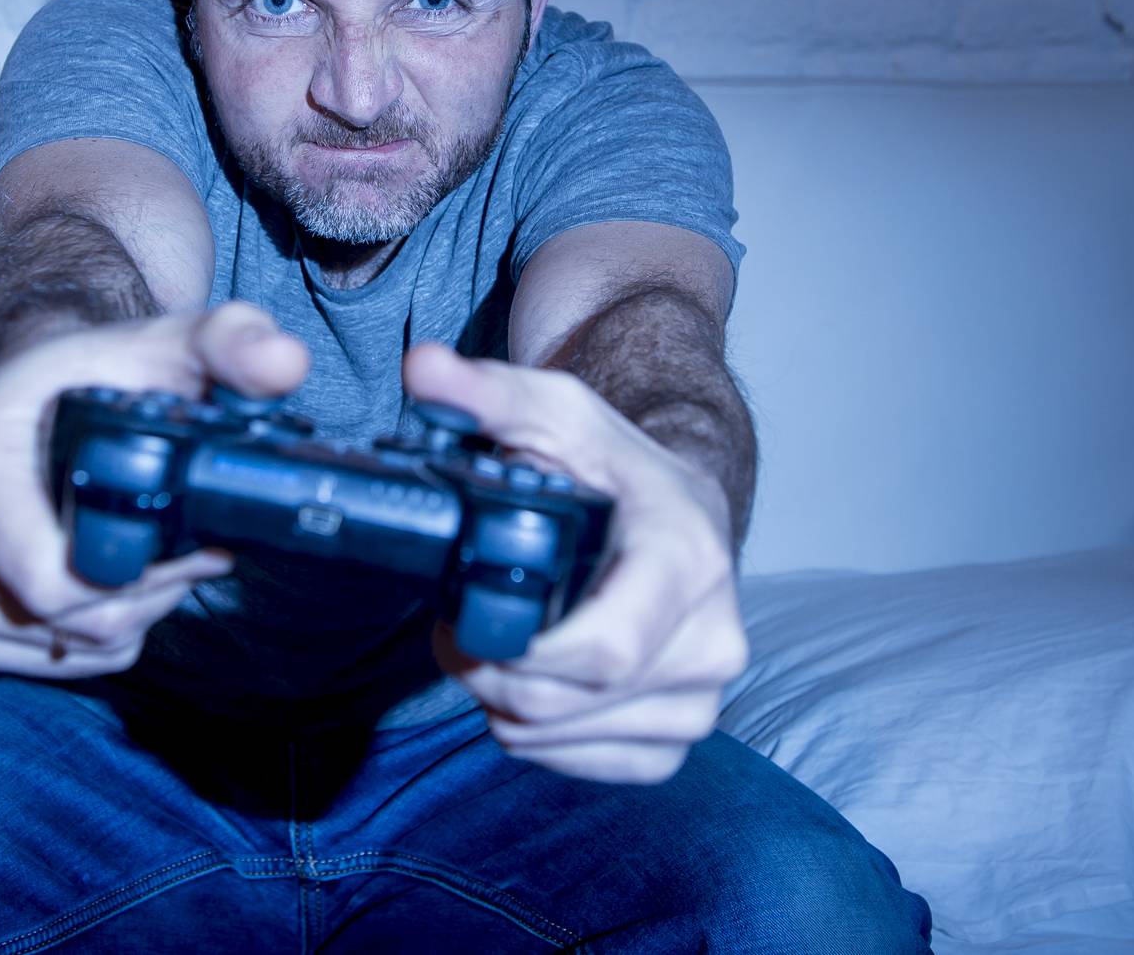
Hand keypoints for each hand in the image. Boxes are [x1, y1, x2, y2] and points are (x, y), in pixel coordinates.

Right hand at [0, 302, 309, 679]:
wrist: (45, 395)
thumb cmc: (100, 373)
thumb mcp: (170, 343)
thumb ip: (231, 340)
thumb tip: (282, 362)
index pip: (51, 579)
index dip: (142, 577)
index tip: (197, 542)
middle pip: (58, 620)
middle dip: (143, 595)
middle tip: (186, 550)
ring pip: (54, 646)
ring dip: (123, 617)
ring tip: (149, 556)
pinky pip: (43, 664)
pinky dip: (97, 638)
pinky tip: (121, 586)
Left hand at [403, 342, 747, 783]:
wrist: (675, 507)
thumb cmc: (613, 463)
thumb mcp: (555, 411)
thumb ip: (488, 392)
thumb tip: (422, 369)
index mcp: (686, 559)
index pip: (602, 651)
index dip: (515, 653)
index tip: (463, 617)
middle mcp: (712, 639)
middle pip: (566, 703)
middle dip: (487, 671)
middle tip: (456, 625)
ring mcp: (701, 699)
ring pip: (562, 738)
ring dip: (505, 701)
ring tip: (497, 641)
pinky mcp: (677, 739)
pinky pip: (582, 765)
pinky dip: (538, 732)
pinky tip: (534, 678)